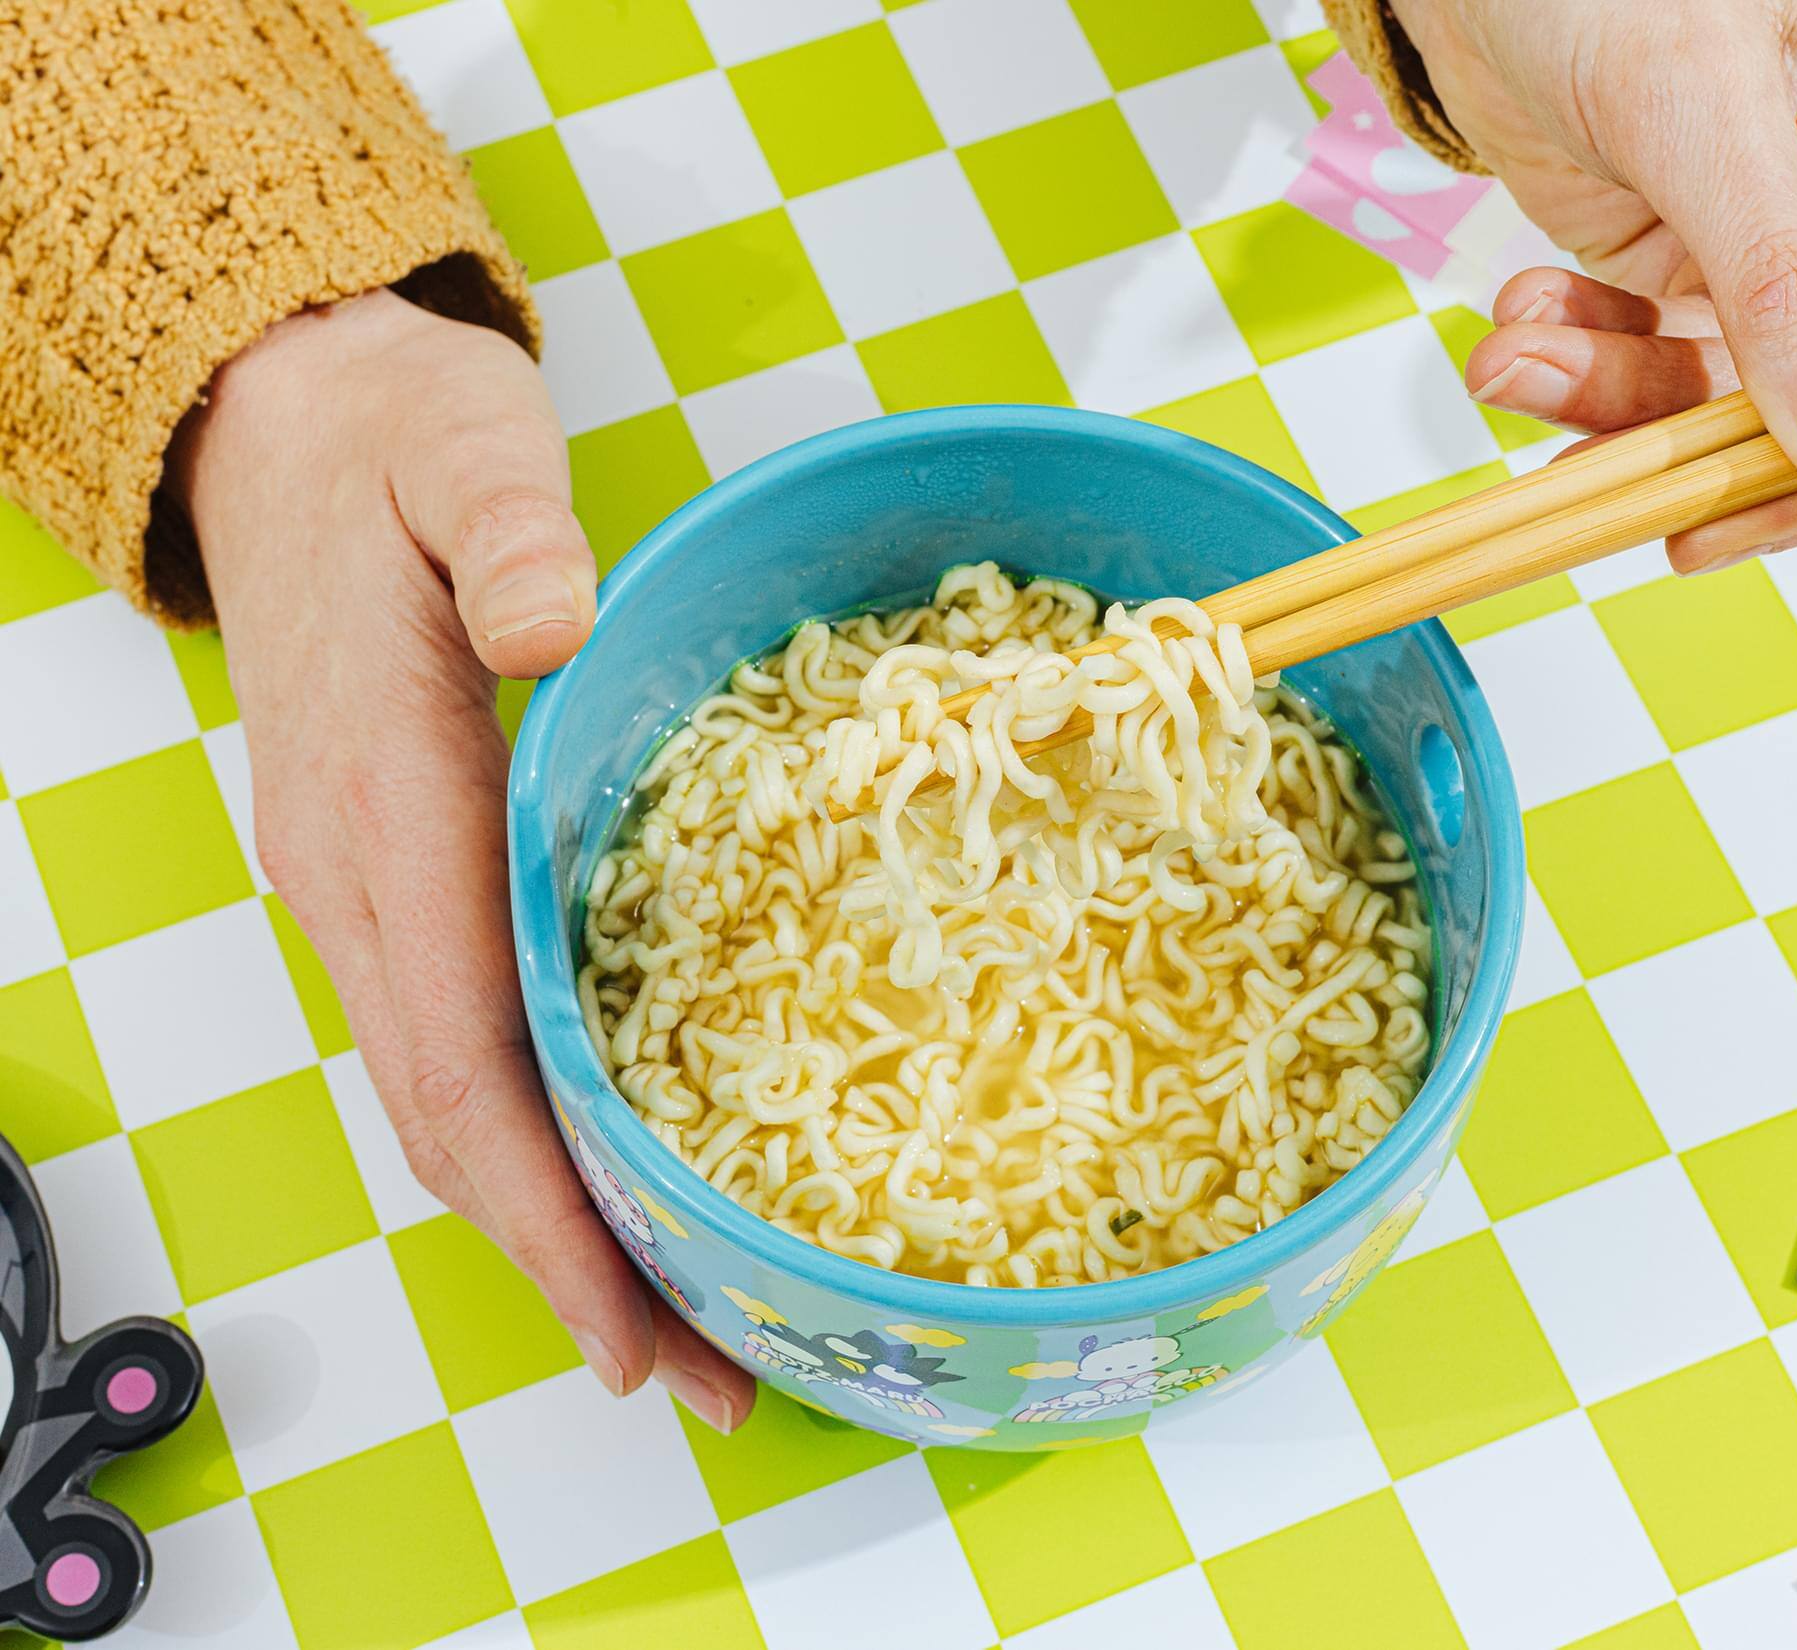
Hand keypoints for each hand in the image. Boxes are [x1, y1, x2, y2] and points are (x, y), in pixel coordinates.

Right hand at [173, 289, 749, 1431]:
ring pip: (444, 1101)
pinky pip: (447, 1044)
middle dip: (570, 1266)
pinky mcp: (385, 875)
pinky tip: (600, 1175)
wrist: (282, 428)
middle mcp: (353, 875)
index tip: (639, 1326)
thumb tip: (556, 624)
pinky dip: (522, 1139)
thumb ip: (509, 536)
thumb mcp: (462, 448)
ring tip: (669, 1320)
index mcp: (383, 796)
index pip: (461, 1053)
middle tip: (703, 1376)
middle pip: (454, 1122)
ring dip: (547, 1223)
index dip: (549, 1208)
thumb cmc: (392, 441)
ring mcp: (357, 885)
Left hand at [1393, 0, 1796, 568]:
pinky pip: (1664, 377)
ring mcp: (1794, 251)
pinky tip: (1521, 336)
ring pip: (1755, 404)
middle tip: (1668, 501)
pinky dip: (1587, 375)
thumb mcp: (1699, 109)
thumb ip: (1787, 284)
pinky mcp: (1694, 280)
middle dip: (1759, 450)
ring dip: (1630, 409)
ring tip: (1516, 365)